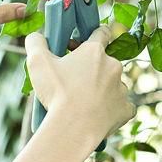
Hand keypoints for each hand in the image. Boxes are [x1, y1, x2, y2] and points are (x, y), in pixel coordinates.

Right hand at [25, 26, 135, 140]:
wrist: (73, 129)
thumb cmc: (57, 93)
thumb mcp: (37, 62)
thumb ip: (36, 43)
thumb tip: (36, 36)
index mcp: (94, 51)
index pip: (102, 32)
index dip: (94, 35)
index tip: (86, 42)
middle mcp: (113, 65)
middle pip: (105, 62)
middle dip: (92, 68)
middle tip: (74, 81)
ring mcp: (122, 88)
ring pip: (113, 84)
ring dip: (102, 89)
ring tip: (83, 102)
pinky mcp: (126, 109)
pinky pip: (122, 106)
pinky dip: (112, 109)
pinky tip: (99, 115)